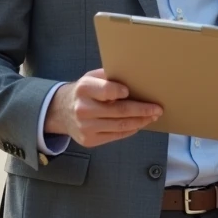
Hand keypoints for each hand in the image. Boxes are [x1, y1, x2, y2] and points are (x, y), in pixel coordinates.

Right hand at [46, 69, 162, 147]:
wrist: (61, 111)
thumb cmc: (84, 91)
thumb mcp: (91, 78)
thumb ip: (109, 77)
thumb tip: (135, 77)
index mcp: (84, 89)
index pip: (107, 91)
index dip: (121, 92)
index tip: (131, 92)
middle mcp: (83, 109)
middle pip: (119, 111)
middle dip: (142, 110)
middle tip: (157, 109)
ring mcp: (85, 127)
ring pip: (120, 126)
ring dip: (140, 122)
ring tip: (152, 117)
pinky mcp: (89, 140)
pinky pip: (115, 136)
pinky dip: (130, 130)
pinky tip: (139, 124)